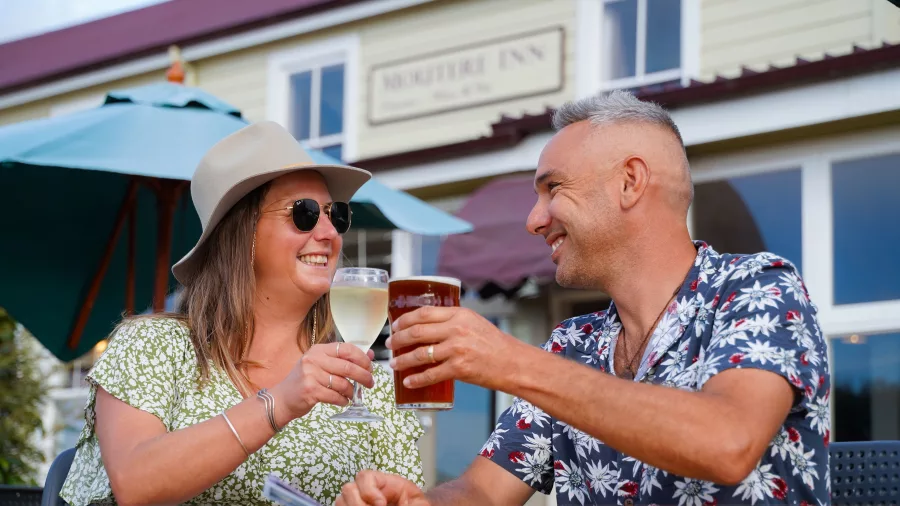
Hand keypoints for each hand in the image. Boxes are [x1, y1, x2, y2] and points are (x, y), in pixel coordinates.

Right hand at [270, 342, 374, 423]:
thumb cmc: (305, 381)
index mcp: (318, 350)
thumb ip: (344, 360)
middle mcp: (313, 359)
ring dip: (352, 391)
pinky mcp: (310, 390)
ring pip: (342, 384)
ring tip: (353, 395)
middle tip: (370, 383)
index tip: (369, 367)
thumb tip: (370, 355)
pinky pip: (335, 396)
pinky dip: (343, 400)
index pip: (346, 349)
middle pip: (348, 367)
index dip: (362, 358)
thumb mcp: (322, 365)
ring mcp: (310, 375)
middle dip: (363, 376)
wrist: (283, 398)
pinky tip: (343, 401)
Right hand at [336, 470, 428, 505]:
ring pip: (340, 501)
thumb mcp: (417, 503)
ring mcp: (359, 501)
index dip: (368, 490)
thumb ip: (406, 501)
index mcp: (384, 483)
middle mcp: (367, 490)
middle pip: (348, 488)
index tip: (381, 505)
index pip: (364, 476)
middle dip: (358, 503)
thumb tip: (381, 503)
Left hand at [387, 306, 525, 390]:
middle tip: (390, 345)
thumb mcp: (474, 323)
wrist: (513, 363)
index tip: (396, 326)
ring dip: (403, 360)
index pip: (424, 313)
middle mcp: (456, 329)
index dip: (405, 320)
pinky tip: (408, 381)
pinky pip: (431, 374)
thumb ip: (453, 322)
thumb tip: (427, 326)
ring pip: (420, 354)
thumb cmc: (495, 344)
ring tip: (394, 364)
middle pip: (417, 332)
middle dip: (398, 339)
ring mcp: (457, 349)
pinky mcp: (459, 368)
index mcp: (459, 314)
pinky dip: (416, 379)